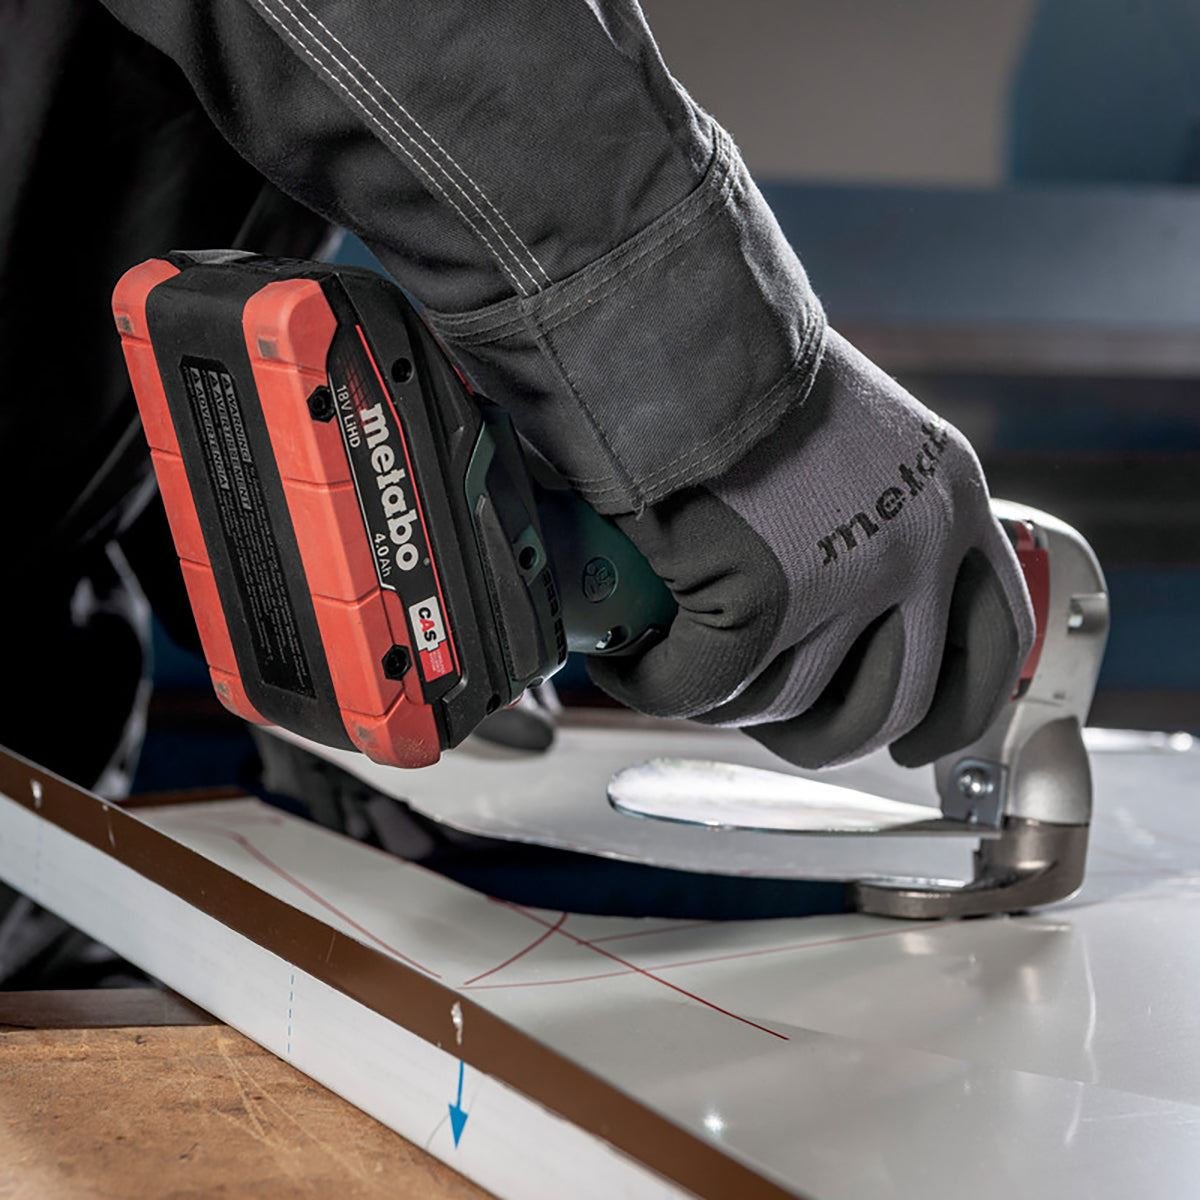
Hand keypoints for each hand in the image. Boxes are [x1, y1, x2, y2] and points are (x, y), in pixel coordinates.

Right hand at [589, 330, 1034, 768]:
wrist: (673, 327)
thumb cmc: (738, 365)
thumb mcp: (853, 434)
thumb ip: (867, 514)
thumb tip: (834, 605)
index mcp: (949, 498)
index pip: (997, 636)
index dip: (960, 706)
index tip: (922, 741)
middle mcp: (913, 546)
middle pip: (896, 702)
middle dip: (831, 737)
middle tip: (779, 730)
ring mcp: (842, 581)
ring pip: (787, 705)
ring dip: (726, 702)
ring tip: (678, 663)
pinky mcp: (757, 603)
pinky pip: (700, 691)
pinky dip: (654, 686)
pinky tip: (629, 662)